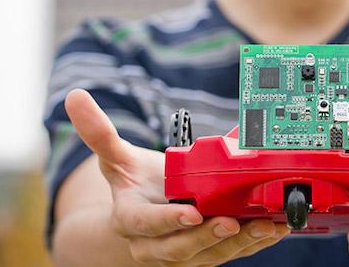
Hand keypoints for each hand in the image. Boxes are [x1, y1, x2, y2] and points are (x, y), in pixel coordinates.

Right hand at [65, 89, 289, 264]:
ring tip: (263, 227)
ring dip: (239, 244)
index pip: (146, 224)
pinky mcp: (205, 255)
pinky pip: (230, 255)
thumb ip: (98, 132)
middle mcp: (154, 245)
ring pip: (209, 256)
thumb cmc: (134, 183)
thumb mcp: (115, 157)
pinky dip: (252, 245)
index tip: (192, 214)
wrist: (145, 212)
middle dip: (208, 238)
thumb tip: (75, 97)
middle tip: (232, 222)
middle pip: (181, 248)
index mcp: (130, 220)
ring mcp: (182, 253)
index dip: (167, 221)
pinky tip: (273, 229)